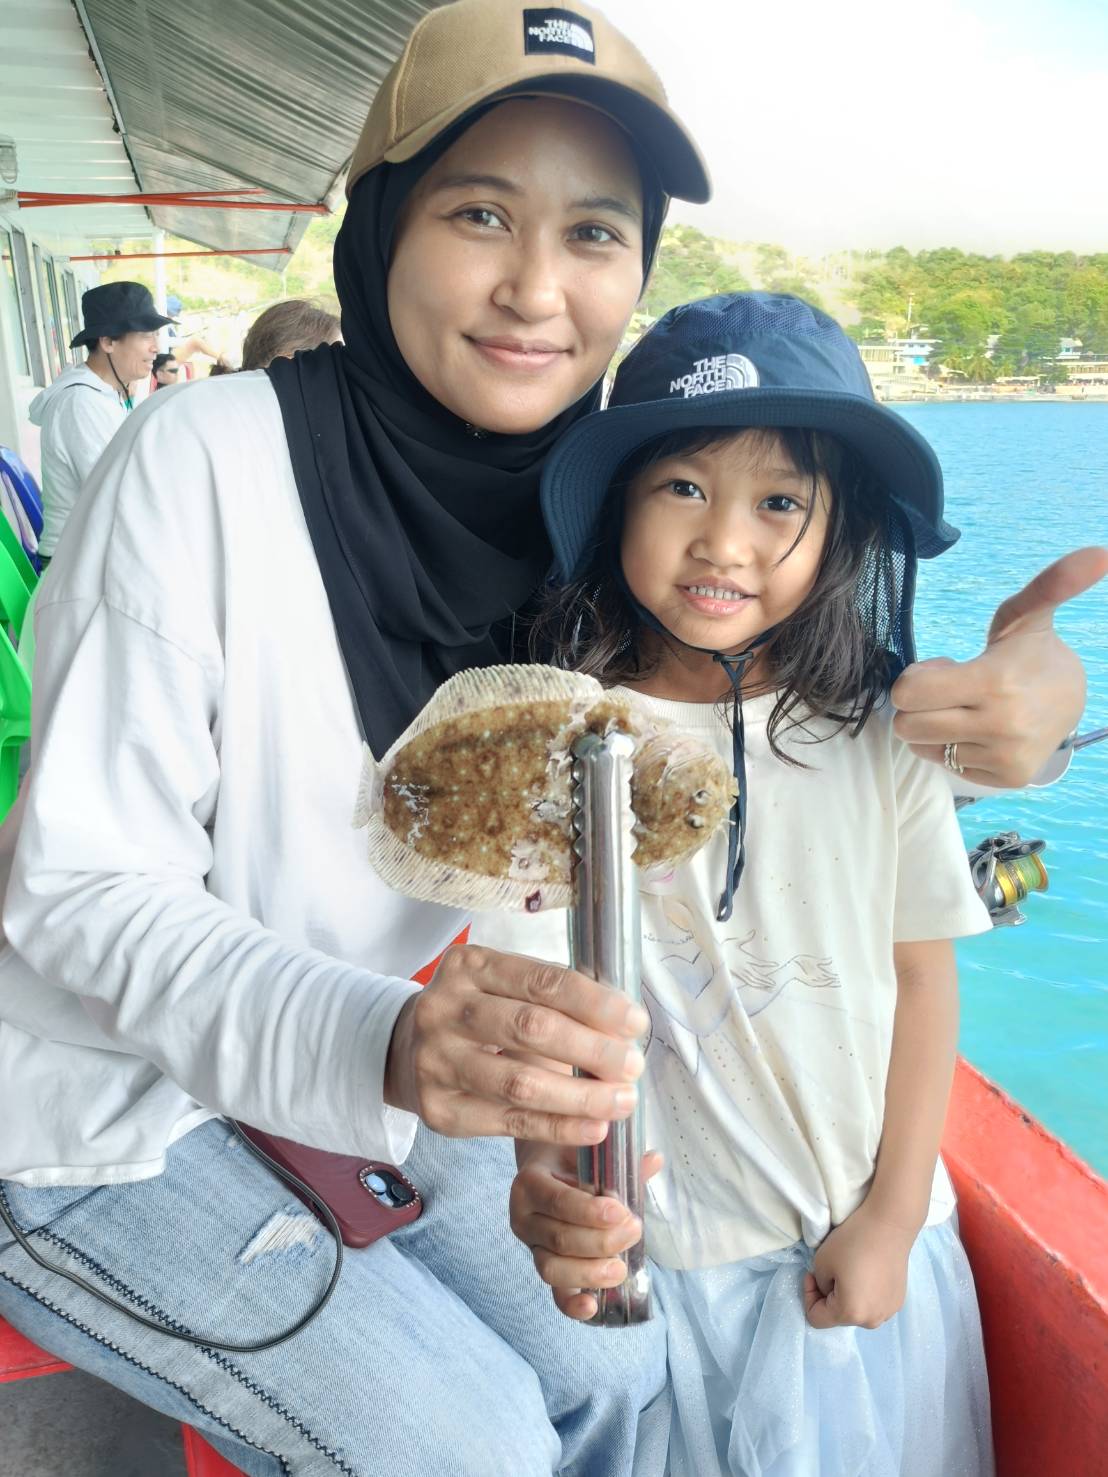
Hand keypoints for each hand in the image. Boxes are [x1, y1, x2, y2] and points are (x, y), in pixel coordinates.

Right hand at [383, 944, 646, 1142]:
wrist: (408, 1050)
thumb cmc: (479, 1013)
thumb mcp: (503, 986)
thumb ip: (552, 997)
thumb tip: (623, 1025)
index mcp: (469, 966)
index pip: (543, 981)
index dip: (595, 1003)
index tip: (635, 1023)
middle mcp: (444, 1008)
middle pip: (531, 1029)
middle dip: (592, 1050)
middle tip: (633, 1066)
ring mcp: (436, 1060)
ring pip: (521, 1082)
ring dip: (581, 1097)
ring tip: (622, 1101)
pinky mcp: (439, 1109)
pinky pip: (510, 1122)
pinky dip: (558, 1126)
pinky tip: (593, 1128)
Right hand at [510, 1145, 662, 1319]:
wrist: (547, 1169)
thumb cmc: (570, 1159)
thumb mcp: (588, 1152)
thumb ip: (618, 1160)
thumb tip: (655, 1160)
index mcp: (530, 1183)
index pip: (557, 1201)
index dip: (588, 1211)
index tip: (620, 1212)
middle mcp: (523, 1217)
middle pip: (559, 1240)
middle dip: (601, 1241)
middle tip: (633, 1230)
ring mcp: (532, 1247)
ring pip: (553, 1269)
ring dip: (590, 1272)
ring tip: (620, 1268)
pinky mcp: (545, 1267)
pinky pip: (554, 1293)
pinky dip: (571, 1305)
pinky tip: (592, 1307)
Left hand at [803, 1201, 916, 1329]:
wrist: (889, 1225)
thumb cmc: (852, 1242)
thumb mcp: (820, 1262)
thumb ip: (819, 1285)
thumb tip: (830, 1289)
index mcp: (851, 1313)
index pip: (817, 1319)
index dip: (808, 1296)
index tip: (811, 1274)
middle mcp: (872, 1320)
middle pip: (838, 1316)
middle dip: (828, 1296)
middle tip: (830, 1270)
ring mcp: (888, 1312)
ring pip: (857, 1311)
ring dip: (847, 1296)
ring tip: (850, 1270)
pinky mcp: (897, 1301)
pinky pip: (872, 1304)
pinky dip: (865, 1293)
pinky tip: (868, 1272)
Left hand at [891, 546, 1107, 786]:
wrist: (1071, 700)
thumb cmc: (1030, 653)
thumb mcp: (1027, 615)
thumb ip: (1050, 583)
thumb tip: (1099, 553)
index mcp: (994, 682)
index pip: (907, 693)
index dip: (914, 679)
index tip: (944, 668)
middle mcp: (999, 725)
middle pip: (906, 725)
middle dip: (919, 705)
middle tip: (953, 691)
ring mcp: (1002, 756)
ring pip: (922, 746)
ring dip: (934, 727)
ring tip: (969, 709)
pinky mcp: (1005, 778)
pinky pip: (944, 765)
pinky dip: (952, 748)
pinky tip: (980, 731)